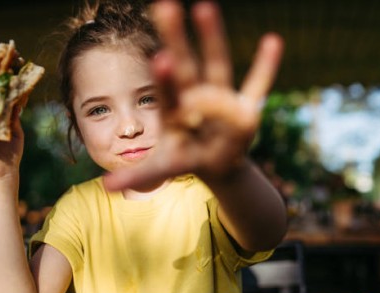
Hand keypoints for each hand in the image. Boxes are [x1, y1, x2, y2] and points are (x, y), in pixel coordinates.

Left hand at [104, 0, 282, 190]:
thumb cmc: (184, 159)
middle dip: (177, 40)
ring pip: (217, 66)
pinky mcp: (245, 108)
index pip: (168, 94)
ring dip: (212, 39)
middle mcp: (195, 98)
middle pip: (185, 67)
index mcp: (175, 112)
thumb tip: (107, 187)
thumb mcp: (162, 168)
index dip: (165, 80)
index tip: (159, 57)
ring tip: (203, 6)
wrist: (213, 161)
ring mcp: (221, 99)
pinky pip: (257, 85)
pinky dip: (266, 68)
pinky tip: (273, 41)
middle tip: (164, 6)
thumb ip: (138, 175)